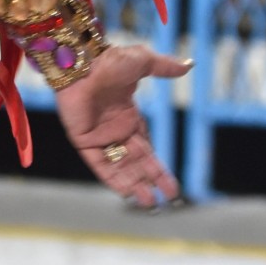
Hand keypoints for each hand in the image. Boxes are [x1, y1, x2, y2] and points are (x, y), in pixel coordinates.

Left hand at [55, 45, 191, 207]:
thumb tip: (188, 65)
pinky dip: (112, 178)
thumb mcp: (141, 62)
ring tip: (150, 203)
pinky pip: (99, 164)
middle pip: (136, 161)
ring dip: (134, 184)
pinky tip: (127, 193)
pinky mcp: (83, 141)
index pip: (145, 148)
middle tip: (169, 197)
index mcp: (127, 115)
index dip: (157, 166)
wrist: (78, 64)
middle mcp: (114, 129)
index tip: (171, 184)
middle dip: (152, 179)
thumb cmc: (107, 61)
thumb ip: (163, 66)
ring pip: (120, 166)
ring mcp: (99, 136)